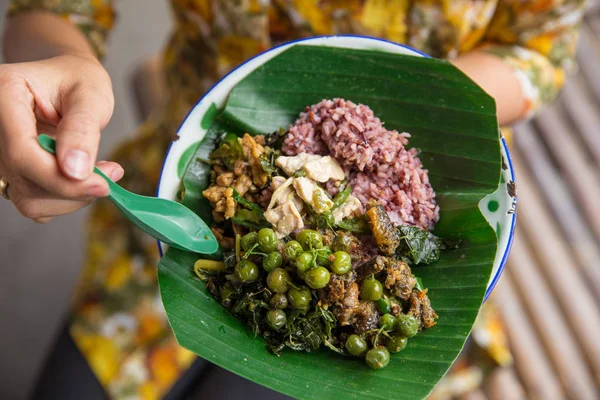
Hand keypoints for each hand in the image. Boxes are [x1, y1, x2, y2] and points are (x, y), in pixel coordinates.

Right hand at [0, 53, 122, 222]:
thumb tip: (75, 171)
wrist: (69, 82)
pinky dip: (65, 199)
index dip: (61, 177)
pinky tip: (82, 177)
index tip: (103, 185)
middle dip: (74, 187)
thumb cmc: (80, 81)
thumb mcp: (91, 95)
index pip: (21, 152)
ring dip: (71, 197)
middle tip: (110, 174)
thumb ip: (82, 129)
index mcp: (3, 95)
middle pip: (25, 179)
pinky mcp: (11, 173)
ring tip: (99, 172)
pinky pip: (35, 203)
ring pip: (28, 198)